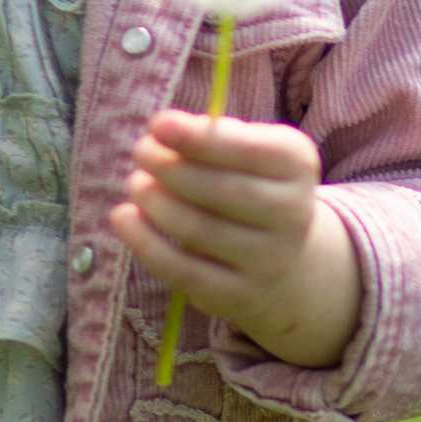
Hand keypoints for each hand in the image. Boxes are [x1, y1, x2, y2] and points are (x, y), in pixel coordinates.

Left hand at [109, 110, 361, 369]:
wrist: (283, 262)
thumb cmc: (249, 189)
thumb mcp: (248, 154)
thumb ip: (214, 137)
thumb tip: (165, 133)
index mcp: (297, 165)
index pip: (251, 150)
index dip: (200, 139)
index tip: (158, 124)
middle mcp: (293, 214)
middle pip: (224, 191)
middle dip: (172, 169)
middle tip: (141, 152)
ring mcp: (270, 261)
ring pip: (200, 231)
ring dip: (157, 203)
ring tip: (136, 184)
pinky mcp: (241, 297)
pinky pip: (185, 271)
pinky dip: (146, 243)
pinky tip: (122, 218)